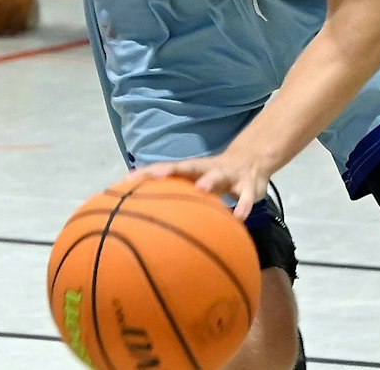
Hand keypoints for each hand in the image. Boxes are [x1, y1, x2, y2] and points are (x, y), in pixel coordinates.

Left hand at [132, 151, 273, 220]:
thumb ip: (176, 195)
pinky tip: (238, 217)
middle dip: (171, 170)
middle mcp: (207, 168)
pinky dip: (243, 206)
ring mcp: (228, 175)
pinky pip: (246, 197)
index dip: (146, 173)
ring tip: (201, 188)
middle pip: (187, 166)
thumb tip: (146, 214)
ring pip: (217, 175)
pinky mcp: (249, 186)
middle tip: (156, 176)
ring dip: (209, 180)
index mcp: (191, 169)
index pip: (165, 168)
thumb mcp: (196, 183)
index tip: (126, 181)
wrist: (253, 161)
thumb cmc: (214, 177)